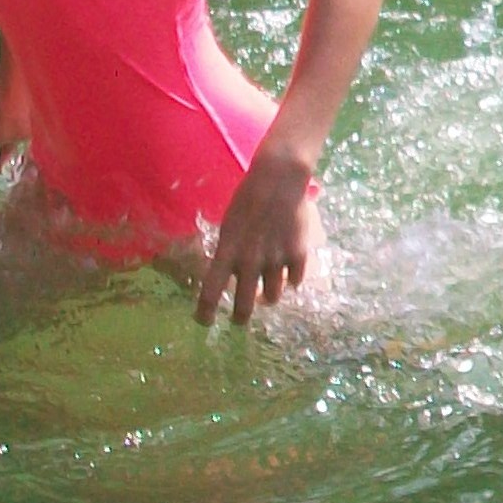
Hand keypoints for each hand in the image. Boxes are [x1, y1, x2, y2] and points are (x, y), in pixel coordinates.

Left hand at [195, 149, 321, 325]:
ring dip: (267, 298)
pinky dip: (291, 280)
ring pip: (272, 298)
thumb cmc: (247, 198)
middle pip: (244, 306)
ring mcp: (276, 260)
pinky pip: (294, 280)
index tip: (205, 322)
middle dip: (240, 317)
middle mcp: (250, 262)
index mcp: (227, 253)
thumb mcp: (229, 227)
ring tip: (266, 294)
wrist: (279, 180)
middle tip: (239, 319)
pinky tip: (288, 273)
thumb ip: (228, 253)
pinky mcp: (298, 255)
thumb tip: (227, 274)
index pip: (210, 293)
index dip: (205, 313)